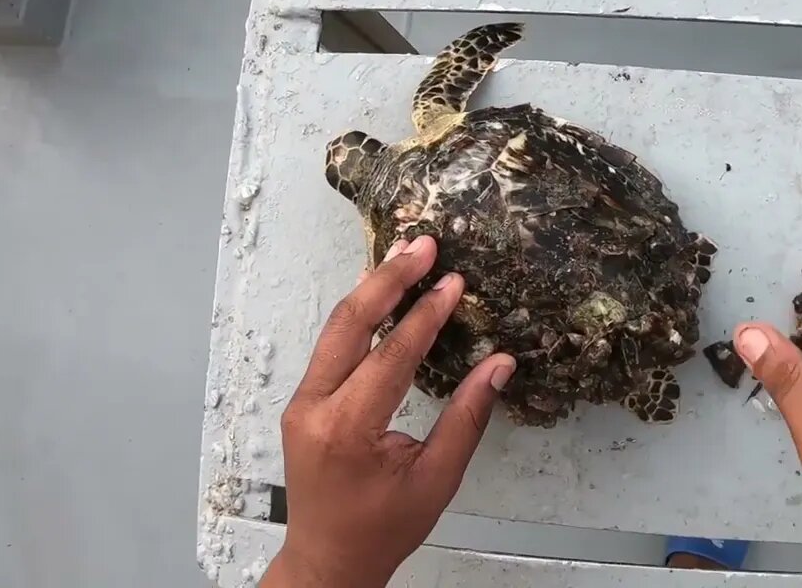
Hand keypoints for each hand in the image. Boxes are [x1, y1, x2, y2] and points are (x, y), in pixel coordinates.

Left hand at [261, 235, 515, 587]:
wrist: (327, 560)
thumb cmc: (383, 528)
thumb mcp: (436, 479)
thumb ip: (467, 417)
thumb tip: (500, 363)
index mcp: (347, 429)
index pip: (391, 355)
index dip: (426, 314)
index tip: (454, 282)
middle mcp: (315, 407)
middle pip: (349, 324)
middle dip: (388, 279)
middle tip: (424, 244)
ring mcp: (302, 402)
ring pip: (334, 328)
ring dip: (371, 290)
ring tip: (406, 255)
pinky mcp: (304, 401)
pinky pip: (331, 345)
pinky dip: (358, 315)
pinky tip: (380, 293)